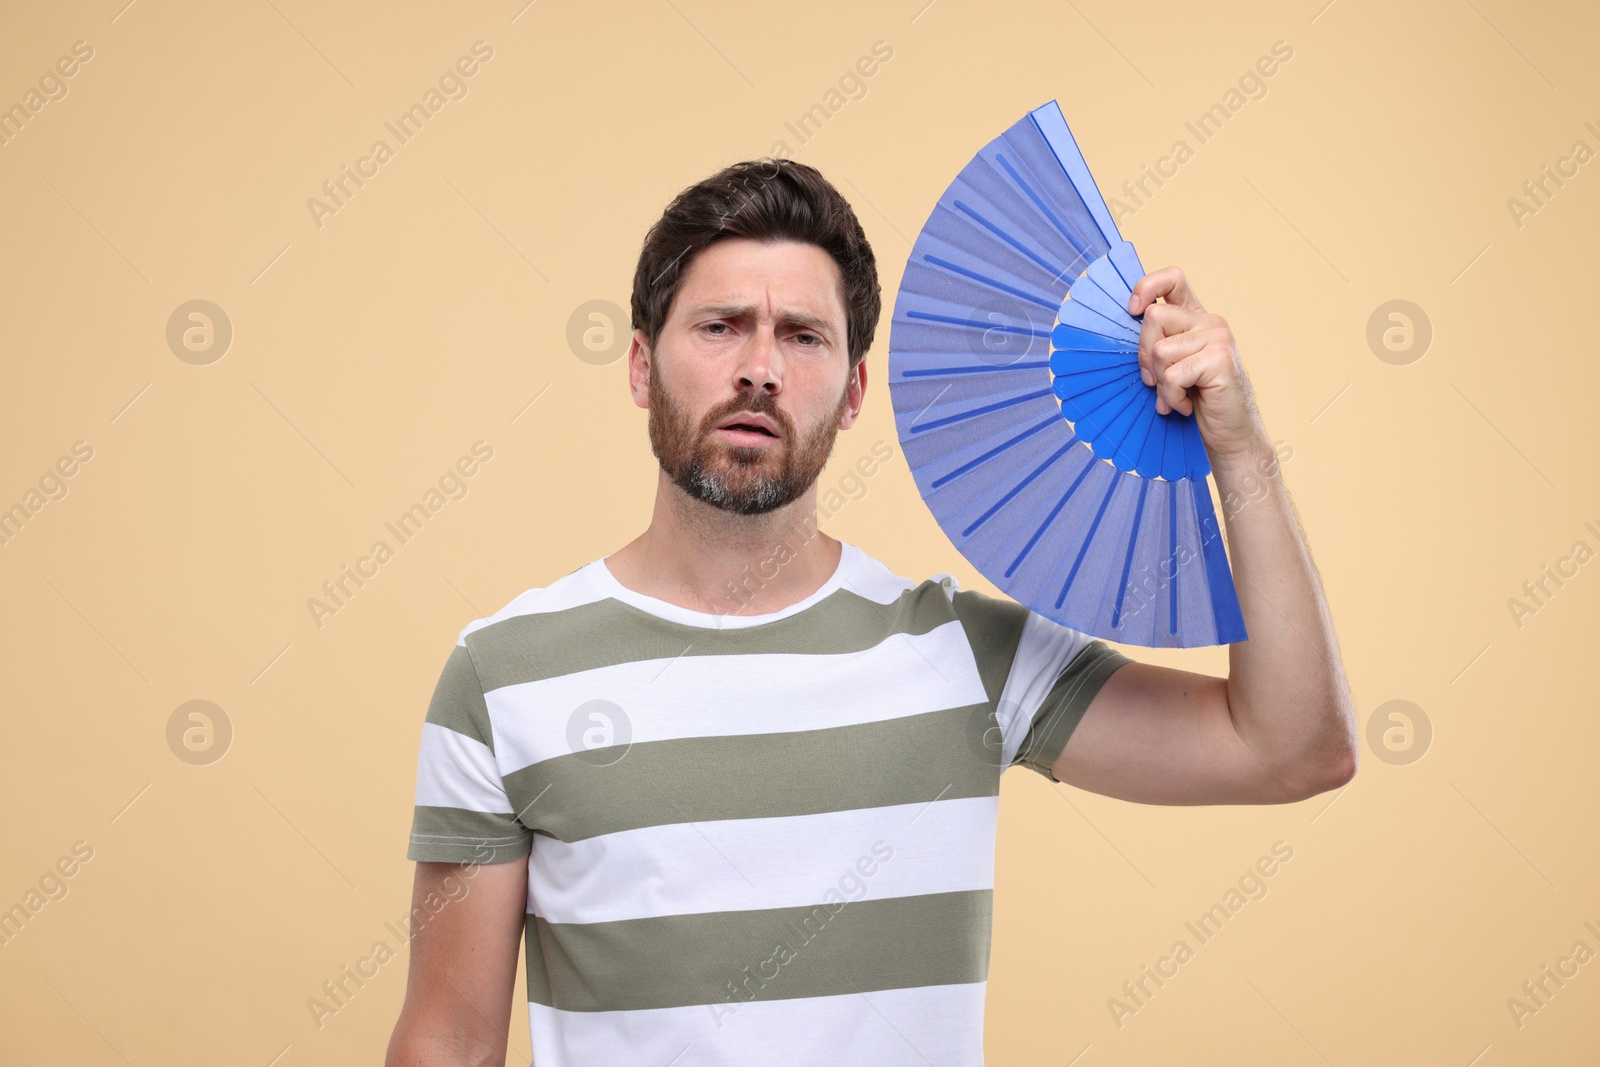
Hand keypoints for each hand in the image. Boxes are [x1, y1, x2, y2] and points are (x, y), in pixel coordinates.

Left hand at [1126, 266, 1265, 464]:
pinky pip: (1172, 375)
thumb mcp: (1170, 367)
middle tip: (1156, 382)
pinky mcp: (1219, 360)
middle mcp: (1209, 322)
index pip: (1172, 278)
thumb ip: (1156, 344)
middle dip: (1144, 355)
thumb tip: (1122, 330)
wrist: (1228, 434)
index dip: (1146, 287)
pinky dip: (1172, 397)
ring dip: (1160, 383)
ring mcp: (1217, 338)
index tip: (1132, 311)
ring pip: (1160, 351)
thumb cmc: (1195, 402)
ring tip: (1176, 397)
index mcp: (1195, 318)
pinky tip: (1186, 406)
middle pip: (1153, 318)